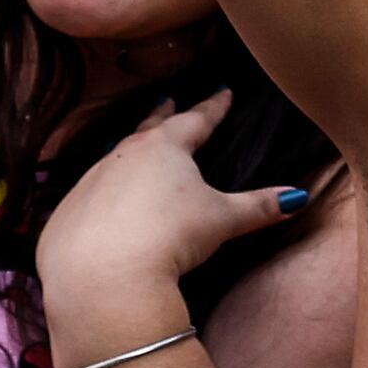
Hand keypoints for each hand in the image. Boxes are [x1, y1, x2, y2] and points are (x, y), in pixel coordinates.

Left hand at [41, 89, 308, 356]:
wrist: (103, 275)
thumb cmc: (170, 236)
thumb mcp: (222, 220)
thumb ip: (259, 206)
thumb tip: (298, 196)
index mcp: (166, 148)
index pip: (196, 120)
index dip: (213, 108)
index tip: (223, 93)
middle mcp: (125, 155)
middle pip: (149, 128)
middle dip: (163, 115)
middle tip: (168, 101)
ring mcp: (92, 181)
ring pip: (115, 157)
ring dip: (129, 151)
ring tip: (136, 147)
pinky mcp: (69, 212)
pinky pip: (91, 194)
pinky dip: (104, 191)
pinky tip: (107, 203)